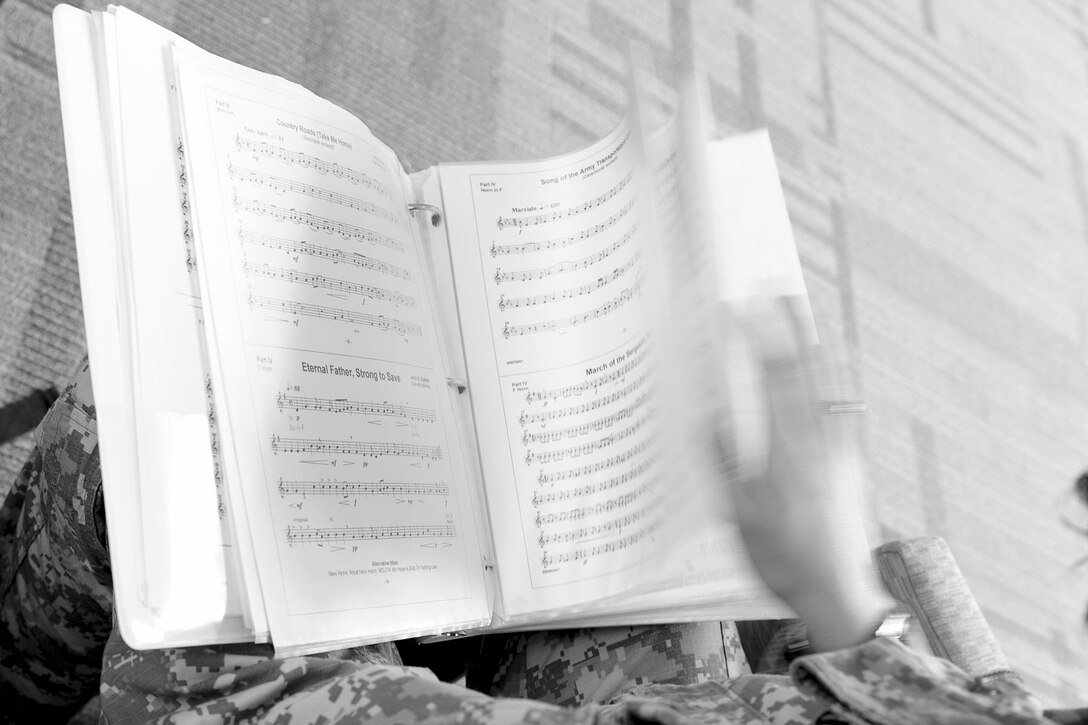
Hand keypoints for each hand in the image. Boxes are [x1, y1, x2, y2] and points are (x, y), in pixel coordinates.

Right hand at [719, 298, 893, 650]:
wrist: (837, 594)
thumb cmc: (784, 559)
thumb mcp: (740, 517)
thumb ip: (725, 464)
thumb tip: (709, 419)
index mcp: (787, 450)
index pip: (772, 378)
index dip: (758, 337)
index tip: (743, 304)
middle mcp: (820, 441)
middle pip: (807, 368)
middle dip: (791, 323)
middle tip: (779, 286)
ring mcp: (841, 449)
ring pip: (829, 382)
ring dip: (814, 343)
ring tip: (803, 312)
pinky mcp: (852, 462)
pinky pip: (842, 404)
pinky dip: (833, 376)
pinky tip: (829, 369)